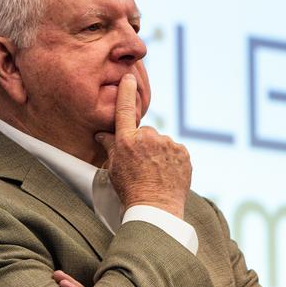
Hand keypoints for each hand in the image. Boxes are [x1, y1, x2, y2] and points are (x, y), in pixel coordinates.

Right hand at [95, 73, 191, 218]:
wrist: (156, 209)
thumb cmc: (130, 190)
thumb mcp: (113, 169)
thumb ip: (110, 147)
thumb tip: (102, 134)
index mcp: (127, 141)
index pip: (124, 110)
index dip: (126, 92)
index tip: (129, 78)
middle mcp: (148, 138)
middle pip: (145, 132)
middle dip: (143, 143)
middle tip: (142, 164)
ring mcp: (168, 145)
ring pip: (161, 142)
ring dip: (158, 152)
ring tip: (155, 172)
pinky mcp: (183, 153)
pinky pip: (175, 151)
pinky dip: (171, 159)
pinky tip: (166, 173)